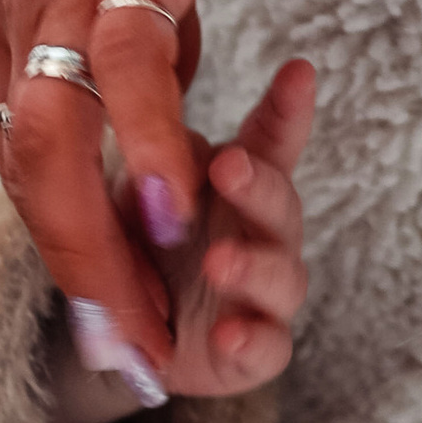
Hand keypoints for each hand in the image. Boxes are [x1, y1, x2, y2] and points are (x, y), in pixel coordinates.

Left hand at [0, 0, 257, 386]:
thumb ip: (117, 16)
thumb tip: (155, 86)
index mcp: (2, 5)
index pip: (22, 151)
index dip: (60, 238)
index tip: (103, 312)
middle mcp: (8, 4)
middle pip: (27, 168)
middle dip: (74, 271)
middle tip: (122, 352)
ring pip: (56, 137)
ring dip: (96, 235)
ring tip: (143, 311)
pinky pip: (121, 67)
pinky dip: (146, 143)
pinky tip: (177, 206)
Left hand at [45, 59, 315, 422]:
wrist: (123, 333)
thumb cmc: (140, 243)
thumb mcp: (133, 192)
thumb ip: (152, 165)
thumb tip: (158, 128)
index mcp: (236, 188)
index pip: (268, 140)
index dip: (286, 108)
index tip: (298, 72)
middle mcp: (261, 234)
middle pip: (279, 204)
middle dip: (259, 186)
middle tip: (231, 168)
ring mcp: (263, 293)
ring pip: (282, 276)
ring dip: (253, 266)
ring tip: (218, 261)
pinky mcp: (253, 351)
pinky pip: (268, 347)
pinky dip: (251, 340)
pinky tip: (229, 332)